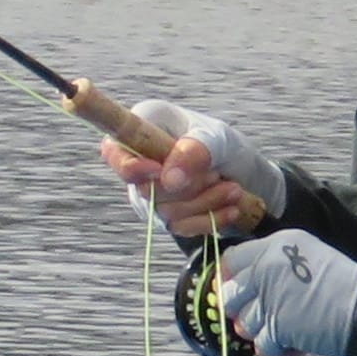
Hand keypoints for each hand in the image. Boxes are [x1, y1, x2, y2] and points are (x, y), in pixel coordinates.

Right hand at [95, 94, 285, 240]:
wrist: (242, 171)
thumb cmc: (223, 143)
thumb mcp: (217, 137)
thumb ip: (194, 151)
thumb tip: (169, 181)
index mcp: (143, 127)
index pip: (114, 151)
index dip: (129, 166)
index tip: (158, 170)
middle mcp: (138, 161)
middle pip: (146, 189)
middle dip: (189, 187)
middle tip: (218, 175)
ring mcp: (149, 192)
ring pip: (166, 212)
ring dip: (205, 203)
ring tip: (233, 189)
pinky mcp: (163, 216)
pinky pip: (179, 227)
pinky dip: (209, 219)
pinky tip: (230, 208)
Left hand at [179, 223, 356, 355]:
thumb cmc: (343, 283)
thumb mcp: (307, 255)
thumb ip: (275, 264)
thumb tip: (250, 281)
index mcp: (273, 247)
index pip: (232, 259)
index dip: (229, 277)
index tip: (235, 289)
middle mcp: (265, 269)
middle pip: (229, 295)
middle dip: (240, 309)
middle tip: (259, 315)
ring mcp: (268, 299)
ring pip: (243, 324)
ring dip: (261, 331)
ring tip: (283, 329)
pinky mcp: (275, 327)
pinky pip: (261, 345)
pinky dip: (276, 349)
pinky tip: (292, 343)